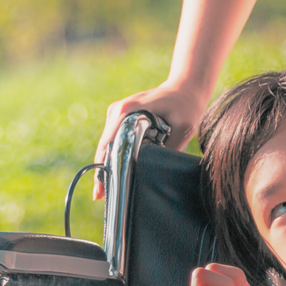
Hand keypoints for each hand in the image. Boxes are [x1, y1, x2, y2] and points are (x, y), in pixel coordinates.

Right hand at [91, 81, 210, 197]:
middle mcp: (117, 110)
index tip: (102, 189)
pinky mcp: (119, 118)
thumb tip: (154, 172)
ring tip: (103, 192)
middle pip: (104, 146)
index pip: (110, 144)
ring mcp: (116, 113)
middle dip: (101, 171)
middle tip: (99, 197)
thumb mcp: (184, 128)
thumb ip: (169, 148)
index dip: (105, 167)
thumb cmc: (186, 106)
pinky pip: (112, 142)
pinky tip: (111, 177)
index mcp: (127, 110)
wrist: (185, 88)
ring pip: (105, 145)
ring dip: (105, 166)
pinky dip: (112, 158)